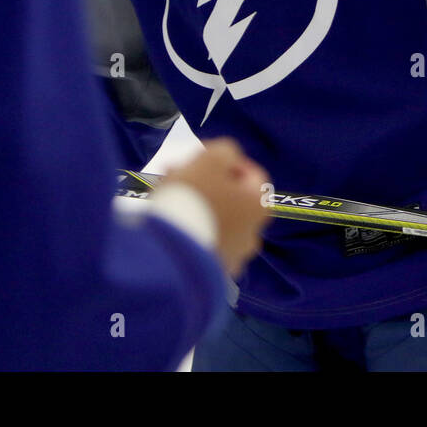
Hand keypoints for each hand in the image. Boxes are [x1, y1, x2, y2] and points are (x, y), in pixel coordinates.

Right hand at [164, 138, 269, 276]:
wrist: (170, 251)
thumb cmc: (194, 197)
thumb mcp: (211, 159)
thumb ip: (225, 151)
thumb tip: (228, 157)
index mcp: (259, 206)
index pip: (252, 174)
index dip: (227, 161)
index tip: (202, 158)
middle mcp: (253, 234)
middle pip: (232, 199)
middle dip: (207, 183)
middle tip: (179, 174)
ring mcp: (233, 258)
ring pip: (216, 221)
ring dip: (198, 206)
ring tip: (167, 196)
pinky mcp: (211, 275)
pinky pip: (204, 242)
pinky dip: (192, 230)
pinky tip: (171, 222)